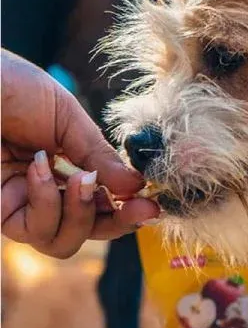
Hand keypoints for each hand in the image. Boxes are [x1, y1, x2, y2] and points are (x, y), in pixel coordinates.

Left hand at [1, 49, 158, 257]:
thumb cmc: (10, 86)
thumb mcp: (67, 118)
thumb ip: (99, 156)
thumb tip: (138, 187)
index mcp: (60, 166)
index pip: (99, 202)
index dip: (126, 208)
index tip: (152, 205)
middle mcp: (40, 192)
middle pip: (86, 231)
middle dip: (116, 223)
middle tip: (140, 209)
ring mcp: (18, 205)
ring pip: (61, 242)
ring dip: (81, 214)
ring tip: (81, 180)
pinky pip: (34, 231)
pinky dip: (47, 204)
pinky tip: (42, 171)